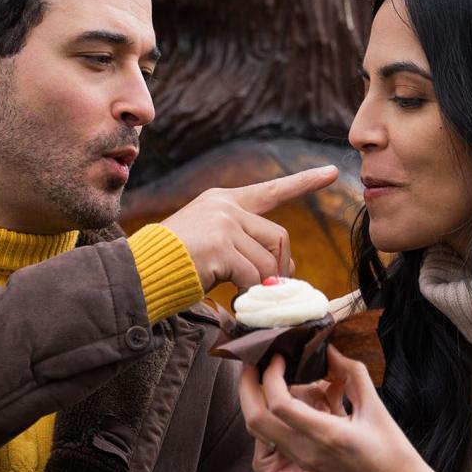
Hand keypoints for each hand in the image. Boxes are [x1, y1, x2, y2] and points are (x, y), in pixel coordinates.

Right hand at [160, 166, 337, 290]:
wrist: (140, 272)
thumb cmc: (175, 264)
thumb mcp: (215, 246)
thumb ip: (247, 249)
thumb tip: (285, 271)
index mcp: (224, 201)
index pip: (271, 190)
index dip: (304, 183)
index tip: (331, 172)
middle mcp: (225, 206)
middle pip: (278, 236)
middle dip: (279, 265)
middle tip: (268, 286)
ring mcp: (223, 223)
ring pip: (267, 260)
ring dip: (261, 284)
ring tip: (242, 294)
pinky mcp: (220, 245)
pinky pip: (252, 276)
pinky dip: (248, 294)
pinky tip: (233, 298)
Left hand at [241, 348, 455, 471]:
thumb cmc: (394, 457)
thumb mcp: (377, 412)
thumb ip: (353, 377)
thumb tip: (332, 350)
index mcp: (326, 437)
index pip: (279, 404)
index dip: (271, 375)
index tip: (278, 355)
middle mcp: (307, 451)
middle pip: (255, 419)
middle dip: (247, 387)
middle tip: (252, 361)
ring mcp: (303, 460)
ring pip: (262, 429)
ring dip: (259, 400)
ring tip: (271, 373)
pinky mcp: (306, 463)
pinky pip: (280, 435)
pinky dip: (279, 413)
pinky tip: (299, 393)